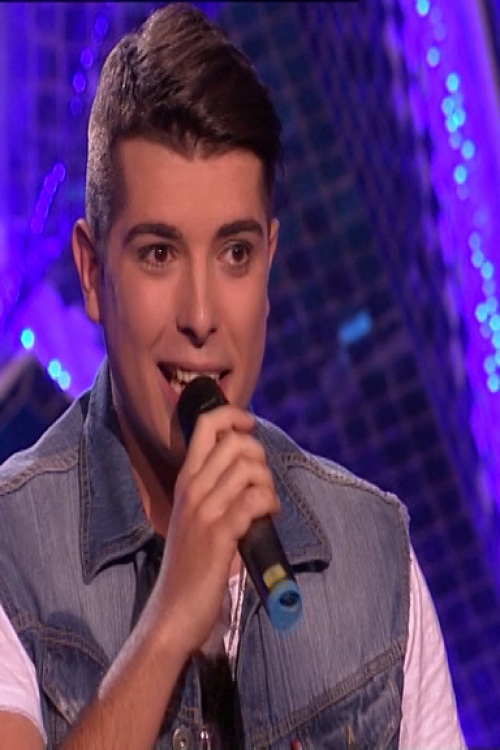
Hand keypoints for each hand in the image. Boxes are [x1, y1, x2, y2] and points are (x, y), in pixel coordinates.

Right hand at [154, 405, 279, 655]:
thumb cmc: (191, 565)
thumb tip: (250, 466)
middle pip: (235, 442)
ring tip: (267, 504)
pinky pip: (255, 500)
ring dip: (268, 484)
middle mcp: (192, 489)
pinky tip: (268, 518)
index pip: (205, 425)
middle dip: (260, 456)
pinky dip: (270, 505)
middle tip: (262, 483)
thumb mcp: (195, 517)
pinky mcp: (219, 533)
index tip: (249, 424)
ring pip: (249, 468)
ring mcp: (204, 510)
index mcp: (185, 480)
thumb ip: (216, 490)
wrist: (173, 611)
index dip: (232, 415)